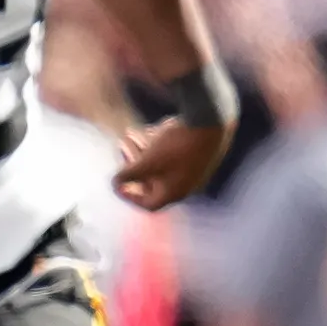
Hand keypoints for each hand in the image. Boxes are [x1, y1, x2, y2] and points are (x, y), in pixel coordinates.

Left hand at [115, 117, 233, 209]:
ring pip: (162, 165)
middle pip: (153, 182)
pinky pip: (173, 155)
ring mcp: (194, 169)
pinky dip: (157, 146)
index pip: (149, 204)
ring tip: (130, 134)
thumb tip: (115, 183)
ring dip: (142, 151)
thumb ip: (127, 175)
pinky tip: (150, 130)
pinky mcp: (199, 153)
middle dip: (133, 165)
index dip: (130, 196)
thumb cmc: (177, 146)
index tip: (118, 184)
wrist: (212, 121)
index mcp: (175, 192)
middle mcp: (186, 185)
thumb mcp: (147, 161)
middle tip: (122, 147)